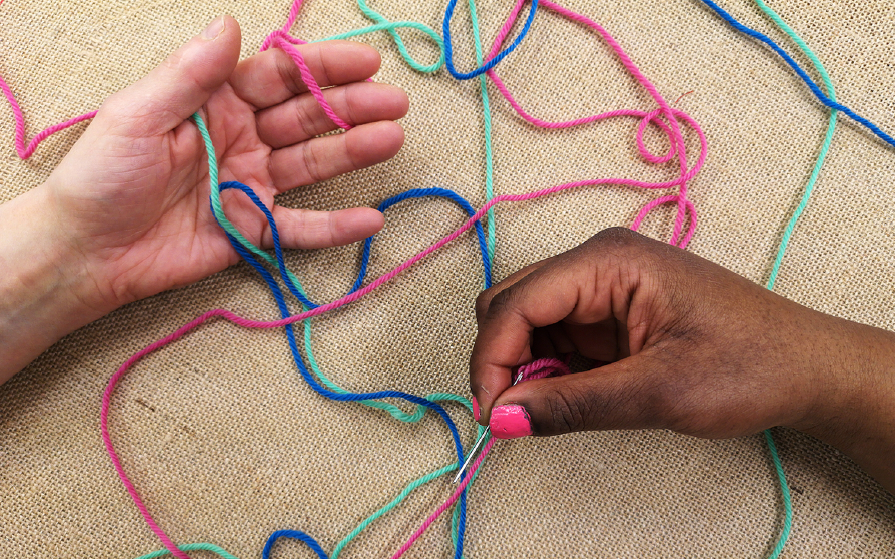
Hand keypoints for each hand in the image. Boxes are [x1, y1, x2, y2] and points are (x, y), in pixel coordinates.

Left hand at [0, 16, 408, 380]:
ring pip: (311, 163)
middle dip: (351, 107)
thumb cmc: (102, 176)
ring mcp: (251, 182)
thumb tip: (230, 25)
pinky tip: (371, 218)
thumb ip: (188, 75)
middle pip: (305, 116)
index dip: (323, 67)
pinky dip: (335, 226)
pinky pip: (301, 226)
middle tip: (395, 103)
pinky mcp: (254, 227)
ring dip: (353, 152)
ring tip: (392, 140)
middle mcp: (241, 136)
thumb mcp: (138, 115)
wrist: (86, 252)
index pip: (278, 76)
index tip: (365, 63)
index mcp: (214, 101)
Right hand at [470, 228, 894, 491]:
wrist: (807, 368)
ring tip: (551, 408)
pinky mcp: (609, 312)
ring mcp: (602, 285)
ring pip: (527, 322)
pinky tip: (571, 395)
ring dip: (524, 366)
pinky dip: (548, 369)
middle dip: (502, 360)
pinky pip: (555, 337)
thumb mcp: (659, 391)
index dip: (492, 361)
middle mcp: (597, 262)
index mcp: (607, 260)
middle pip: (511, 304)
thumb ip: (573, 404)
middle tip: (515, 415)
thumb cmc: (749, 365)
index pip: (516, 303)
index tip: (493, 416)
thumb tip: (501, 418)